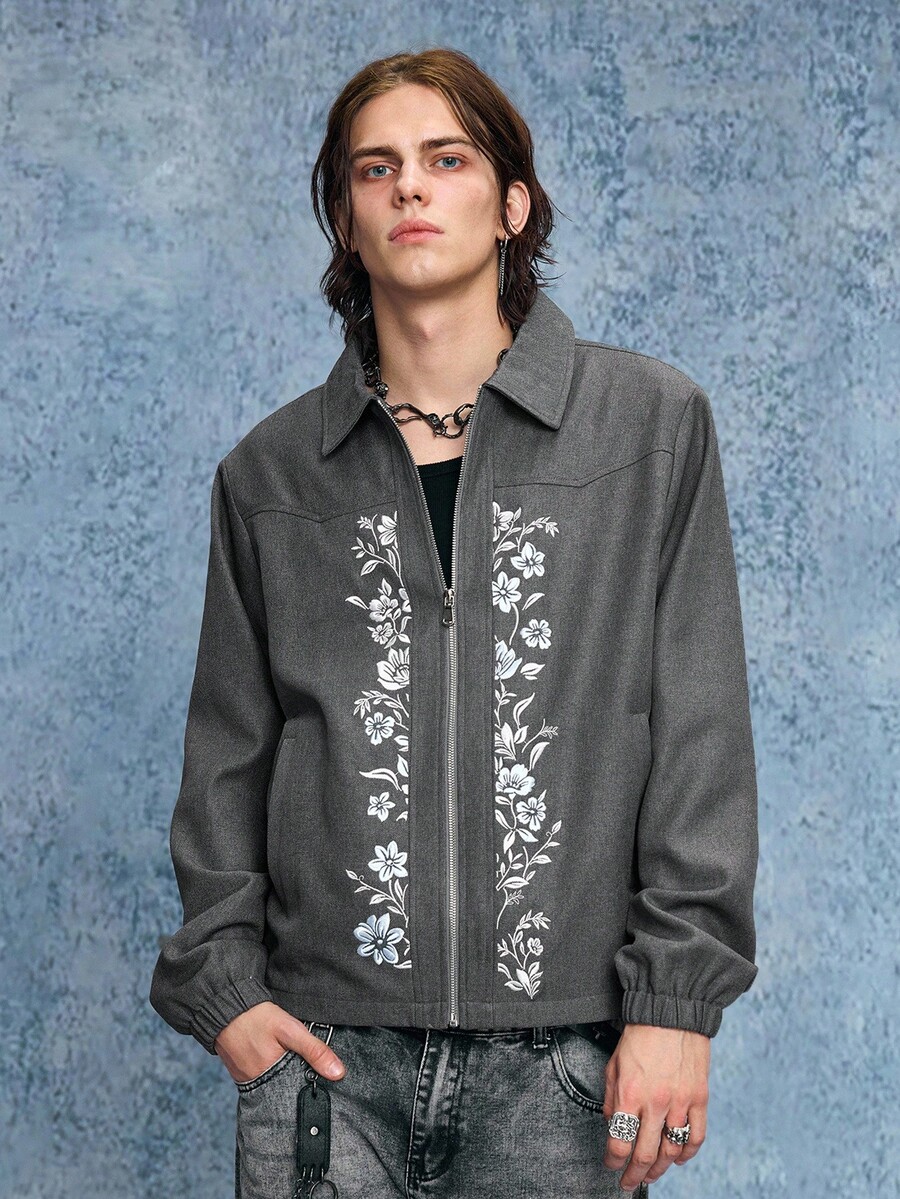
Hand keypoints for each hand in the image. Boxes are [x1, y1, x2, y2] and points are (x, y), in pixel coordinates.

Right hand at [214, 1001, 346, 1083]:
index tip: (325, 1085)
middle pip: (284, 1089)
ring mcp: (246, 1079)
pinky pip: (260, 1077)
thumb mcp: (291, 1030)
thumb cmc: (258, 1017)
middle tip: (308, 1072)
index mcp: (271, 1077)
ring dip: (283, 1076)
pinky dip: (270, 1071)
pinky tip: (276, 1060)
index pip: (297, 1093)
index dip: (311, 1087)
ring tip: (293, 1065)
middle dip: (297, 1082)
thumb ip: (314, 1051)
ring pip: (273, 1083)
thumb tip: (338, 1073)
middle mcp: (256, 1083)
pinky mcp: (240, 1072)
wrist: (226, 1005)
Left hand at [602, 1023, 708, 1191]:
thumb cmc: (641, 1033)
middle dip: (634, 1174)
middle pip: (645, 1154)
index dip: (613, 1160)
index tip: (610, 1165)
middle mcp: (656, 1102)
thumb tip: (612, 1123)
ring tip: (650, 1175)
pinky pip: (696, 1136)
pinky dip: (687, 1153)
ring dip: (659, 1169)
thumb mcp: (614, 1063)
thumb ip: (611, 1097)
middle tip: (628, 1183)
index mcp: (630, 1093)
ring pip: (671, 1151)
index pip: (620, 1141)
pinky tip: (677, 1158)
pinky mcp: (699, 1098)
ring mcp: (680, 1102)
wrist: (671, 1010)